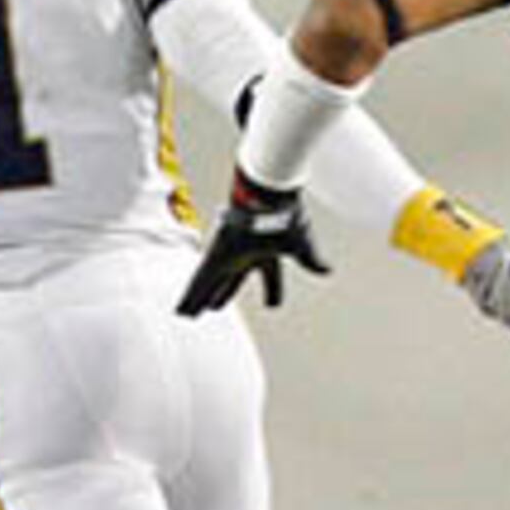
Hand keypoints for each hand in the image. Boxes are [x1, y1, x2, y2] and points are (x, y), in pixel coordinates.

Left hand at [174, 172, 326, 313]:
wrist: (267, 197)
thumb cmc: (284, 215)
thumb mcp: (301, 243)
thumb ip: (312, 259)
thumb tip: (327, 270)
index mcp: (267, 254)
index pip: (271, 279)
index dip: (273, 293)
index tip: (272, 304)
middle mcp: (245, 255)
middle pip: (232, 280)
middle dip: (224, 293)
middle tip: (215, 306)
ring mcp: (227, 256)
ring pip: (211, 284)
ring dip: (200, 299)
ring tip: (187, 313)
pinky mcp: (214, 256)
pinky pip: (198, 284)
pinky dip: (190, 298)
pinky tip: (182, 310)